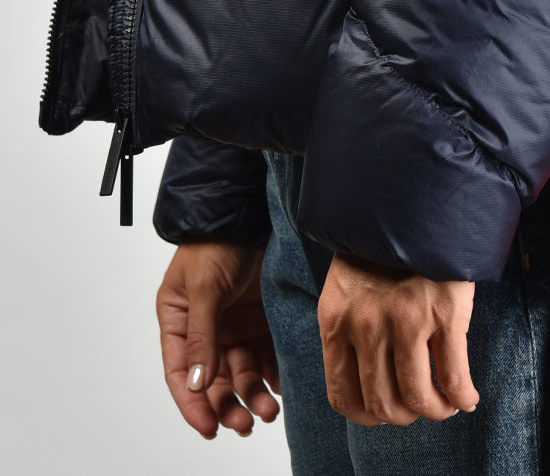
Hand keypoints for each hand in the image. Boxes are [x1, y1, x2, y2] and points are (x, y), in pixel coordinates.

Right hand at [156, 239, 281, 439]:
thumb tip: (198, 384)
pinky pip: (265, 354)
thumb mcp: (204, 288)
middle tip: (245, 424)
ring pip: (241, 372)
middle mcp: (206, 329)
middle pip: (213, 380)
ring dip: (252, 393)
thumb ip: (203, 336)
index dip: (192, 405)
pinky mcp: (260, 319)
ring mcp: (234, 325)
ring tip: (269, 410)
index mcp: (179, 322)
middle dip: (228, 405)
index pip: (181, 374)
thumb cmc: (217, 243)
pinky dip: (273, 372)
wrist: (250, 211)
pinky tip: (281, 385)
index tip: (209, 428)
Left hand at [318, 250, 479, 425]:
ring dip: (435, 410)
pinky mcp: (444, 313)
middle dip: (404, 415)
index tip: (387, 412)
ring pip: (417, 398)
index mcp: (337, 319)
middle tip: (420, 406)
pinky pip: (453, 377)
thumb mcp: (348, 285)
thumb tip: (369, 382)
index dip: (368, 415)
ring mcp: (406, 320)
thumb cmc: (383, 245)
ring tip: (445, 403)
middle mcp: (367, 325)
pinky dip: (462, 396)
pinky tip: (467, 397)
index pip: (343, 395)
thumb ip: (350, 329)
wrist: (417, 200)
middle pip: (382, 404)